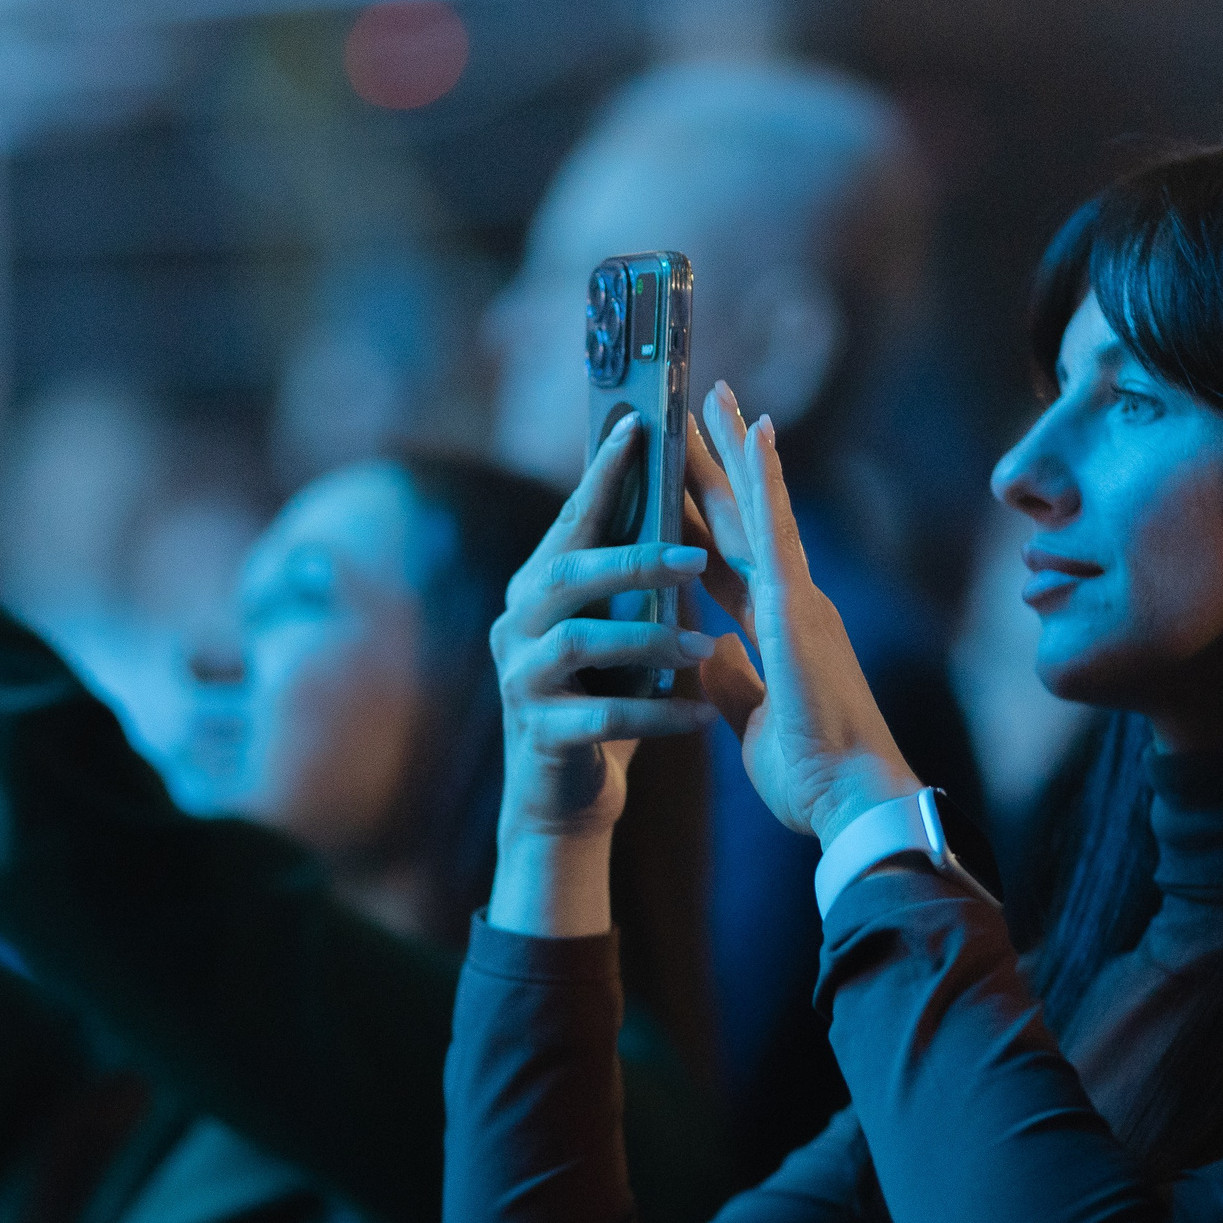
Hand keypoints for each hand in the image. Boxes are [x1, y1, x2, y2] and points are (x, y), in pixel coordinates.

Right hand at [486, 414, 720, 936]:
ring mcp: (520, 679)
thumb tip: (672, 496)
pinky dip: (657, 717)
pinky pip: (600, 719)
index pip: (572, 519)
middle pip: (568, 573)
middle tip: (695, 557)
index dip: (603, 474)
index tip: (639, 425)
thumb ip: (626, 576)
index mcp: (538, 588)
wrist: (565, 798)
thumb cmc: (602, 699)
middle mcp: (517, 624)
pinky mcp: (540, 734)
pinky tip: (703, 719)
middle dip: (633, 558)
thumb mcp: (614, 629)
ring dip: (648, 642)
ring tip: (705, 647)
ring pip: (578, 642)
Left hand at [685, 381, 920, 847]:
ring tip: (715, 394)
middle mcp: (792, 602)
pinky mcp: (798, 605)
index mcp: (779, 630)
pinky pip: (776, 528)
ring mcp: (799, 598)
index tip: (684, 475)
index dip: (704, 515)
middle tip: (697, 405)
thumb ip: (734, 679)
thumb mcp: (752, 721)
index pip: (728, 558)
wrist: (853, 803)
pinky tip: (756, 429)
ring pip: (758, 506)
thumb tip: (710, 648)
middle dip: (717, 461)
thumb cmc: (813, 776)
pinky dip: (765, 477)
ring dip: (735, 448)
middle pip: (741, 517)